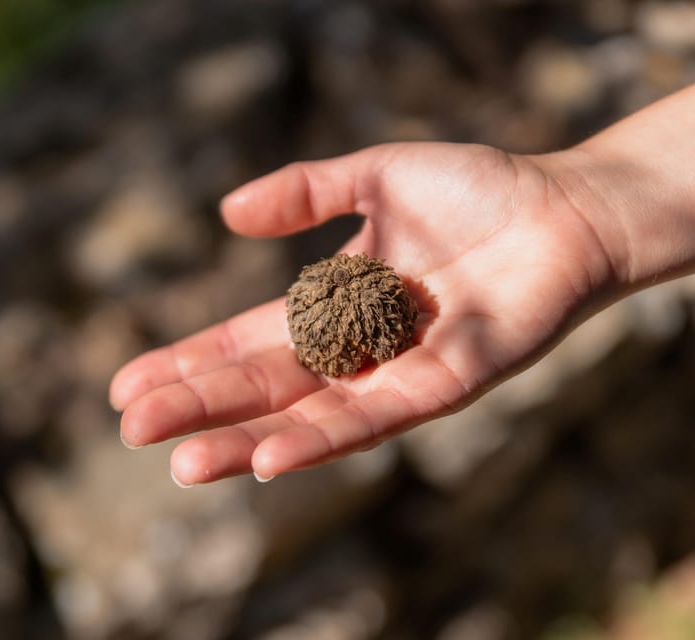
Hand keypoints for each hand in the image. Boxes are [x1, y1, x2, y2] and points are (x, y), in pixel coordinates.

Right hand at [109, 142, 617, 482]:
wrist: (567, 209)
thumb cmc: (479, 191)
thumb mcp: (376, 175)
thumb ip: (306, 192)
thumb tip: (227, 215)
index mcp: (335, 303)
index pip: (247, 341)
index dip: (190, 362)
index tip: (127, 386)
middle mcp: (359, 349)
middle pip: (267, 387)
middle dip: (200, 408)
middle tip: (132, 428)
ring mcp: (399, 373)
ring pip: (309, 418)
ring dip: (245, 441)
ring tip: (182, 464)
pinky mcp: (445, 386)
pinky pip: (377, 420)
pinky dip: (322, 441)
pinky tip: (271, 459)